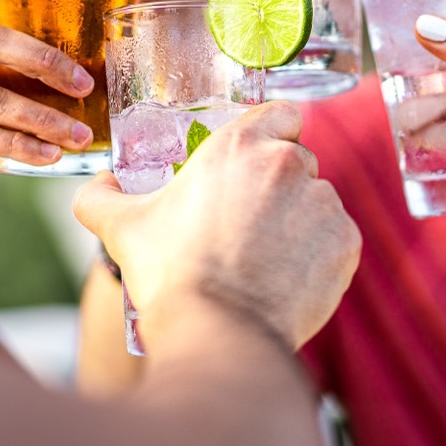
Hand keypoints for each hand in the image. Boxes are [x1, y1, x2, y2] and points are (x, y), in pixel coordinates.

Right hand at [73, 101, 360, 350]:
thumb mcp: (121, 227)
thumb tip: (99, 185)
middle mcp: (289, 164)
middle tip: (248, 222)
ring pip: (318, 201)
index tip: (256, 161)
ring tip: (265, 258)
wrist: (219, 332)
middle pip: (298, 161)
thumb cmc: (170, 273)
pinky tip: (287, 278)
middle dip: (279, 186)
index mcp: (240, 145)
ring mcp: (323, 203)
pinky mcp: (346, 244)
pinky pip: (337, 239)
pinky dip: (319, 255)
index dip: (271, 133)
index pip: (280, 113)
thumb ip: (101, 197)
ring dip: (300, 221)